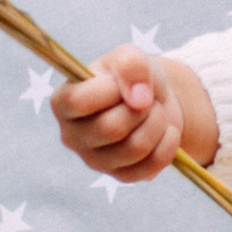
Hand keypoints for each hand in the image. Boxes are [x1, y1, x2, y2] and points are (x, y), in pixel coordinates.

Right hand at [50, 45, 217, 184]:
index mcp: (63, 103)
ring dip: (158, 123)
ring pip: (135, 148)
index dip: (111, 89)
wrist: (153, 98)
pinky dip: (168, 144)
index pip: (80, 102)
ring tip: (157, 111)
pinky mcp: (120, 176)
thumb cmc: (131, 75)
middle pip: (112, 128)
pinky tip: (167, 130)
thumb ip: (130, 65)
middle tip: (148, 98)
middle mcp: (71, 136)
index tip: (123, 81)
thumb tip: (139, 100)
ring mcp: (94, 160)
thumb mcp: (129, 56)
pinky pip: (150, 166)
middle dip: (142, 108)